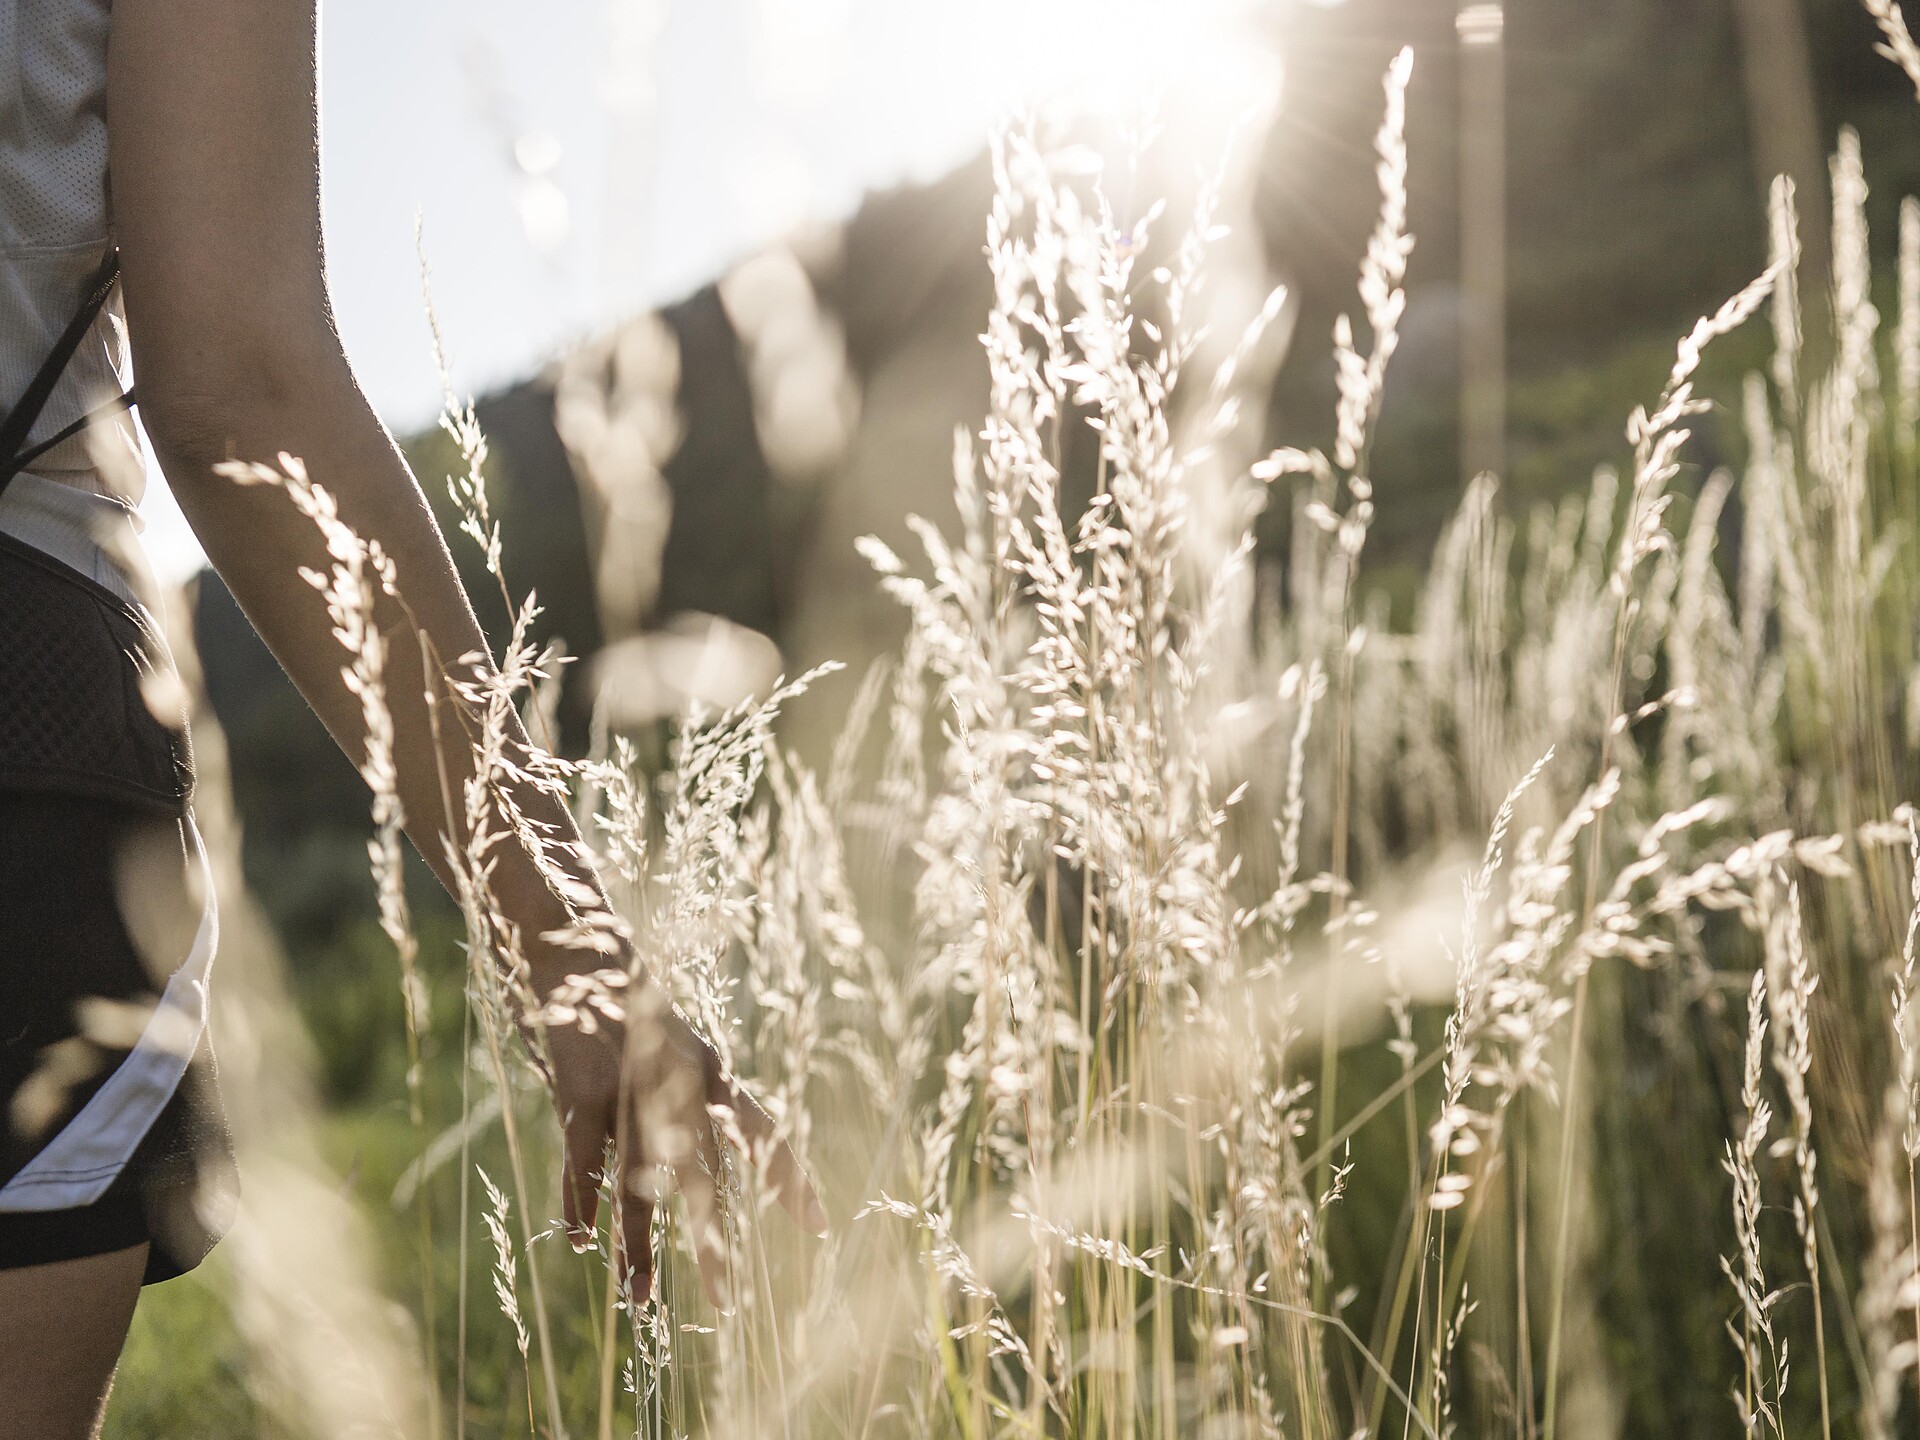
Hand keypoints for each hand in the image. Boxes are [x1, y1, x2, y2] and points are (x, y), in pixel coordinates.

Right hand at [544, 975, 826, 1309]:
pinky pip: (584, 1165)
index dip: (789, 1180)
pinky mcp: (584, 1096)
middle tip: (725, 1303)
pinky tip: (578, 1241)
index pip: (763, 1133)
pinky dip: (579, 1204)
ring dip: (639, 1246)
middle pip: (703, 1180)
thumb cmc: (629, 1005)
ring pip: (640, 1186)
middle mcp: (680, 1086)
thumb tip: (703, 1147)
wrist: (577, 953)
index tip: (819, 1226)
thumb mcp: (676, 1045)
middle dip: (712, 1243)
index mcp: (712, 1073)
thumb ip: (694, 1094)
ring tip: (641, 1299)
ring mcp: (631, 1093)